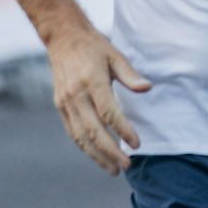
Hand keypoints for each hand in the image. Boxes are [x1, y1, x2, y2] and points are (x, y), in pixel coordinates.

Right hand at [44, 25, 149, 174]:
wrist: (62, 37)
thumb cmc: (94, 47)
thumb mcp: (115, 55)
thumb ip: (130, 75)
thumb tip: (147, 88)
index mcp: (92, 80)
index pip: (108, 112)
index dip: (123, 130)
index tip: (137, 144)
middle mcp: (76, 94)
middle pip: (93, 130)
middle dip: (110, 151)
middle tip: (126, 165)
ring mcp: (66, 102)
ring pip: (80, 136)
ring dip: (97, 155)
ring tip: (113, 170)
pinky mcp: (60, 106)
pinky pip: (72, 132)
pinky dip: (85, 147)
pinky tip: (97, 156)